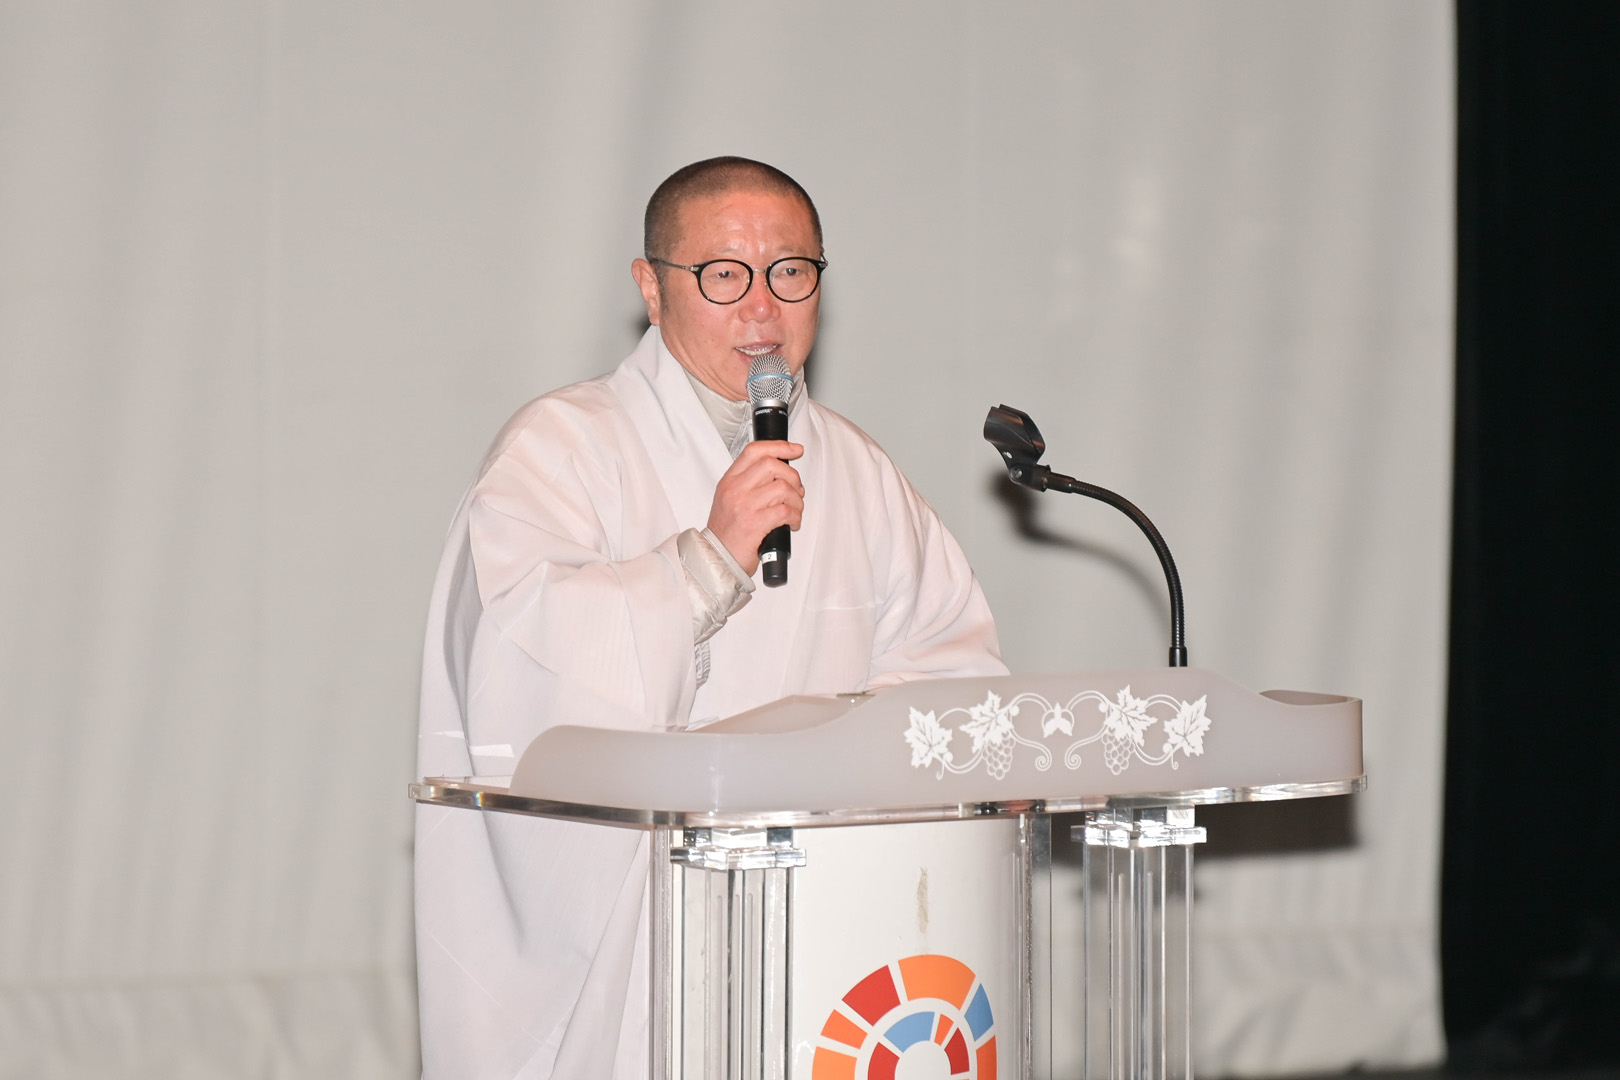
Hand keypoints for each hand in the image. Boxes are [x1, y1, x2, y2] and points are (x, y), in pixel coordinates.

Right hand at [706, 440, 804, 575]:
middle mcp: (735, 489)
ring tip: (795, 509)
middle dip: (792, 476)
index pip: (754, 451)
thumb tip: (780, 473)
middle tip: (796, 489)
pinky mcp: (755, 524)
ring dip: (797, 499)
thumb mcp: (730, 499)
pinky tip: (792, 523)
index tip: (795, 450)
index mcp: (729, 481)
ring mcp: (744, 506)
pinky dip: (795, 516)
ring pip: (782, 488)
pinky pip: (785, 511)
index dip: (779, 446)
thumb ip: (750, 482)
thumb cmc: (727, 532)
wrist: (717, 557)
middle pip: (771, 465)